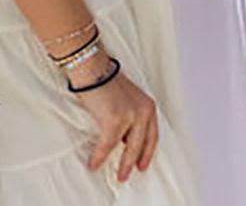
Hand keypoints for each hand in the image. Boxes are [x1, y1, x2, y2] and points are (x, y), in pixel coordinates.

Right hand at [72, 63, 160, 182]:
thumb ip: (128, 119)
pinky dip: (100, 156)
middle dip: (136, 161)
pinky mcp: (116, 119)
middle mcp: (144, 110)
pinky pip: (108, 145)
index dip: (148, 151)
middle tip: (128, 175)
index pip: (152, 134)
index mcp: (148, 106)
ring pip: (129, 148)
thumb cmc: (104, 83)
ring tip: (118, 176)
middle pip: (143, 143)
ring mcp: (131, 115)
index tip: (143, 164)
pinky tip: (94, 164)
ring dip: (123, 164)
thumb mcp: (124, 101)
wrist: (93, 69)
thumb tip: (122, 140)